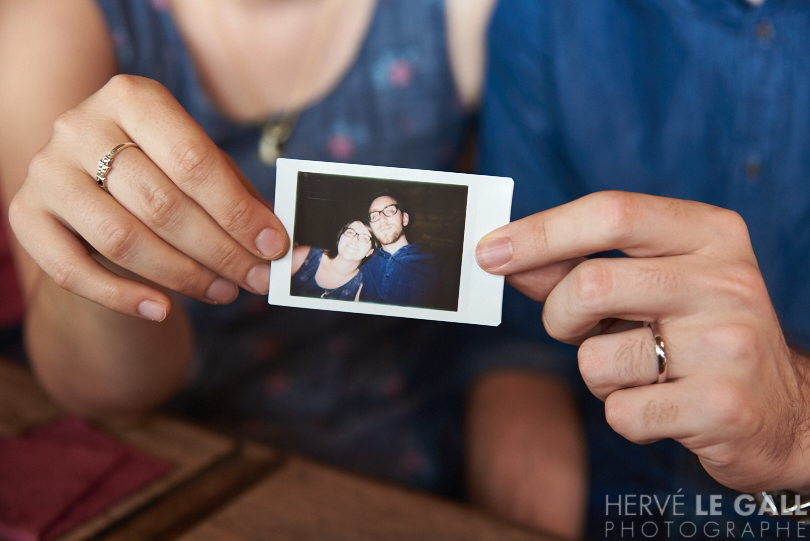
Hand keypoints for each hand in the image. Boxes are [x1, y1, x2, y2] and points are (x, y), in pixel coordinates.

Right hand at [9, 75, 288, 320]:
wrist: (90, 185)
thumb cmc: (160, 172)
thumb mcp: (198, 167)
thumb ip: (235, 195)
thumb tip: (278, 240)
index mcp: (132, 97)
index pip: (195, 161)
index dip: (238, 211)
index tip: (274, 246)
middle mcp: (81, 126)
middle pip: (162, 204)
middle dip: (220, 250)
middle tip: (256, 279)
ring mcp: (47, 171)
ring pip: (123, 239)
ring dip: (184, 275)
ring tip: (225, 291)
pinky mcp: (27, 215)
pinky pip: (74, 270)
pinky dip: (123, 296)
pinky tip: (163, 311)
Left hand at [476, 191, 809, 492]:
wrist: (786, 412)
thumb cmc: (699, 335)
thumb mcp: (653, 285)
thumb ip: (579, 267)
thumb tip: (504, 255)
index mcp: (711, 234)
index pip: (611, 212)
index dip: (539, 232)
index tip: (488, 252)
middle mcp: (726, 281)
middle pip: (590, 284)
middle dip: (560, 316)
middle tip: (575, 328)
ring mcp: (728, 345)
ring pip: (596, 357)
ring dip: (598, 373)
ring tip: (644, 371)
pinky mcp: (721, 407)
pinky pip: (619, 411)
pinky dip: (623, 413)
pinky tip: (663, 406)